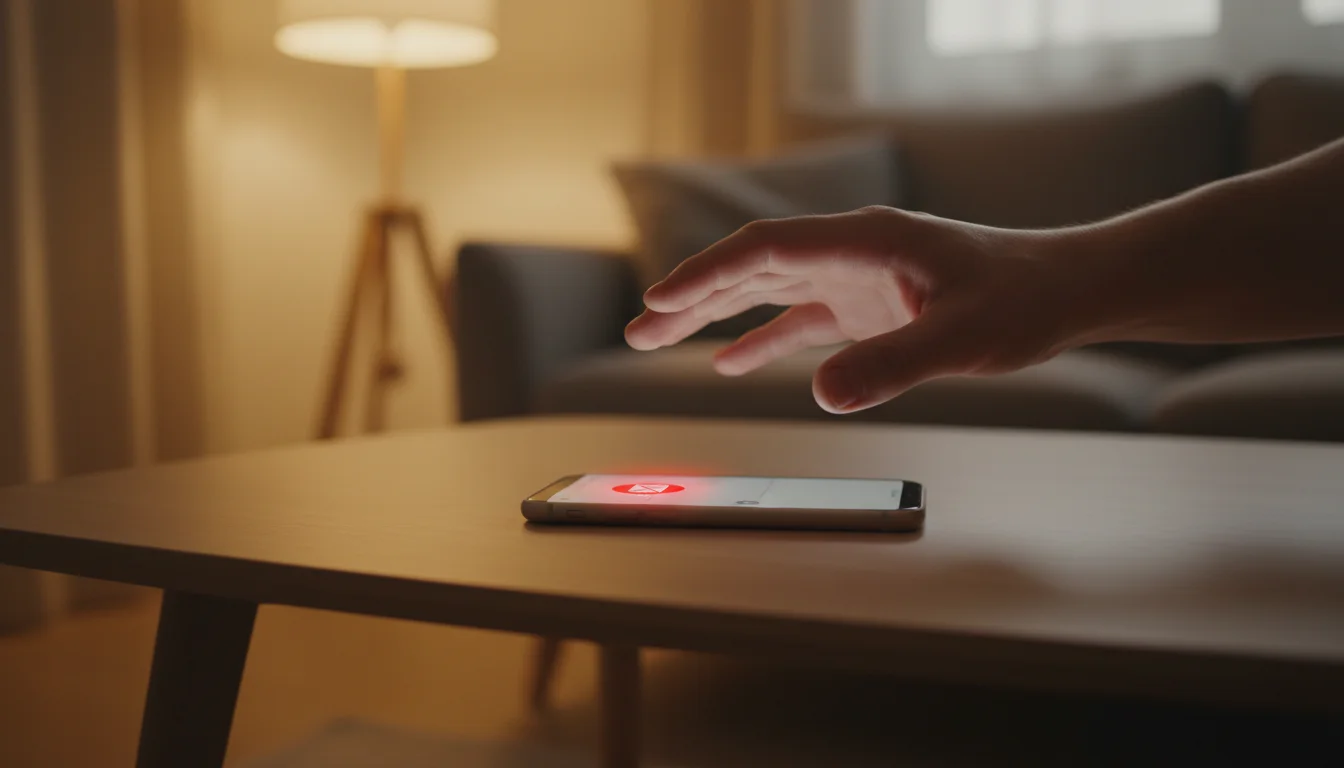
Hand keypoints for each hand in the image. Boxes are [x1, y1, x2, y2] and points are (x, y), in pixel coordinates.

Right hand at [625, 206, 1089, 413]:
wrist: (1066, 291)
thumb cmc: (1025, 299)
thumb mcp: (962, 337)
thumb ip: (893, 364)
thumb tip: (822, 395)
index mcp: (864, 241)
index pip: (765, 250)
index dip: (707, 274)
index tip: (658, 299)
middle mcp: (851, 253)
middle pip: (753, 267)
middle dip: (692, 295)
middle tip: (639, 328)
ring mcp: (857, 280)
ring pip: (769, 291)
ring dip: (714, 314)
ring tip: (658, 338)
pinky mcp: (869, 308)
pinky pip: (801, 321)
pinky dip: (761, 339)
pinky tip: (731, 363)